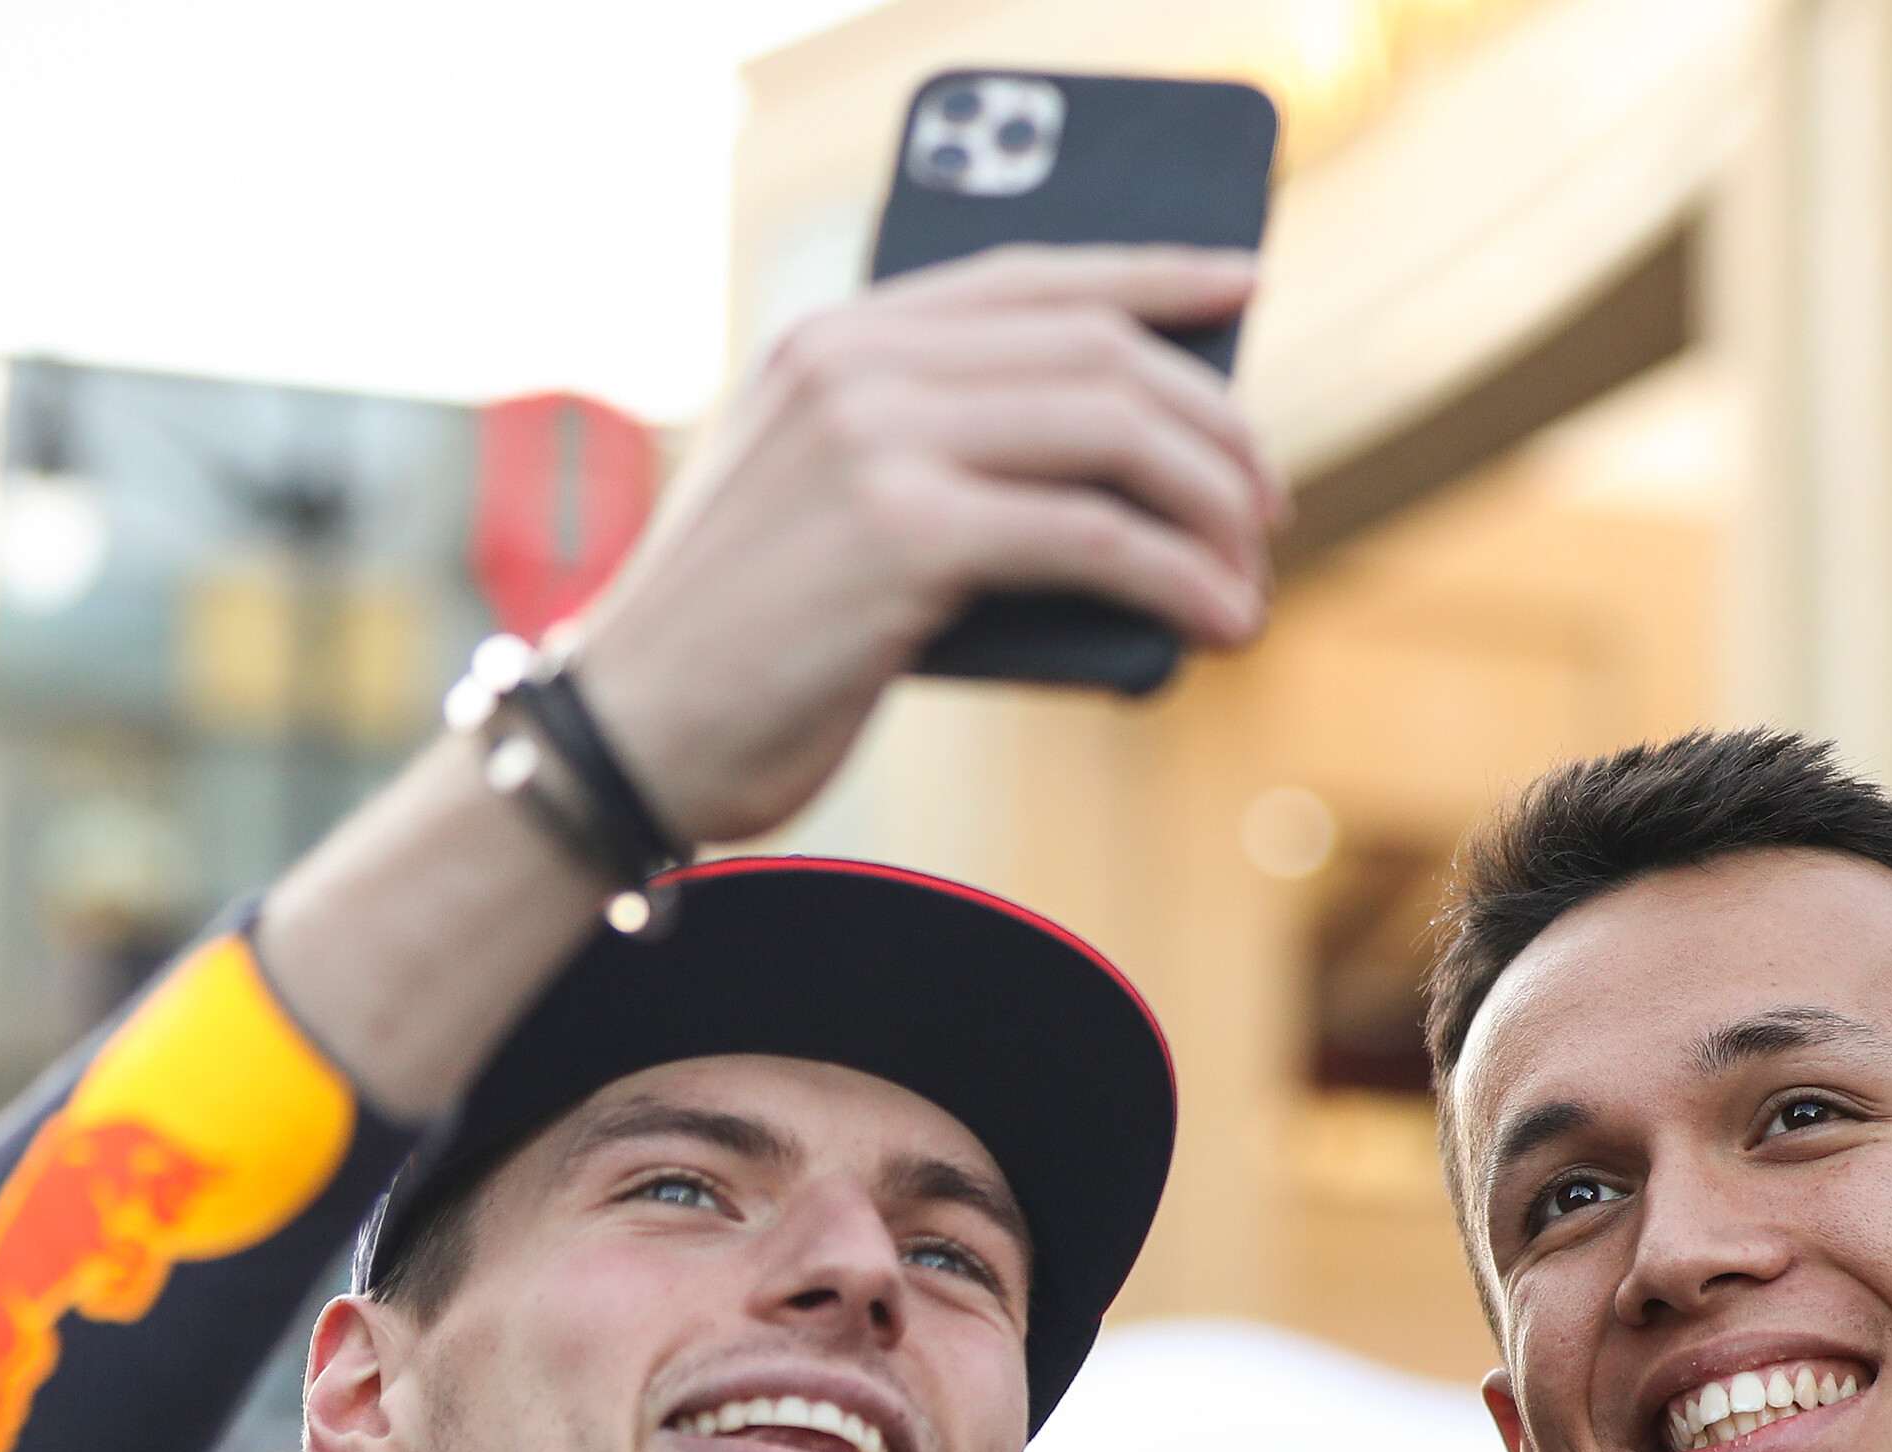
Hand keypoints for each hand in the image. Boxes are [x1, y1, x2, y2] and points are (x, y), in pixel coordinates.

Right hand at [565, 243, 1284, 846]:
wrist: (629, 736)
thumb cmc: (742, 649)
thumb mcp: (827, 513)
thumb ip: (931, 459)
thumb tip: (1119, 480)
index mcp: (831, 342)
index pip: (1026, 275)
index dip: (1152, 275)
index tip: (1242, 289)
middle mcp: (853, 365)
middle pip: (1097, 350)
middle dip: (1212, 425)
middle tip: (1263, 504)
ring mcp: (874, 438)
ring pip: (1114, 432)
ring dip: (1213, 506)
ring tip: (1247, 580)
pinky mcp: (903, 532)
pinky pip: (1095, 537)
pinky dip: (1181, 578)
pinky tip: (1219, 624)